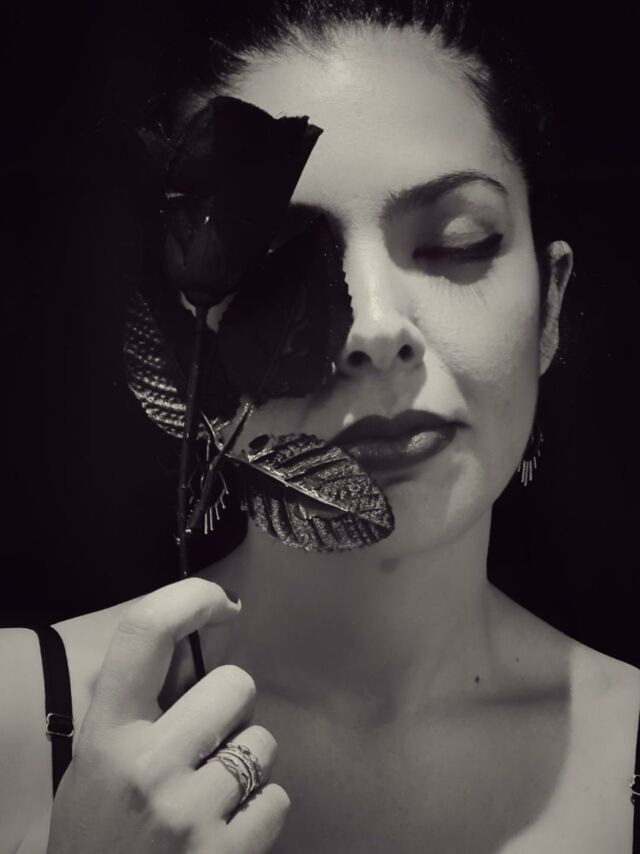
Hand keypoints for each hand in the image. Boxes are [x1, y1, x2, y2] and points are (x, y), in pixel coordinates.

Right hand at [47, 578, 289, 853]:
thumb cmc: (98, 835)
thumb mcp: (92, 765)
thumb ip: (133, 708)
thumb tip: (189, 647)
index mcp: (106, 736)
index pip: (145, 631)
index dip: (191, 598)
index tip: (222, 603)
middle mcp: (147, 766)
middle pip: (235, 684)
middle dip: (232, 707)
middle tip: (208, 740)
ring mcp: (187, 813)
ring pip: (264, 742)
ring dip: (248, 763)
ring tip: (212, 793)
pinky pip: (279, 798)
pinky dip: (261, 810)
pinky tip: (226, 829)